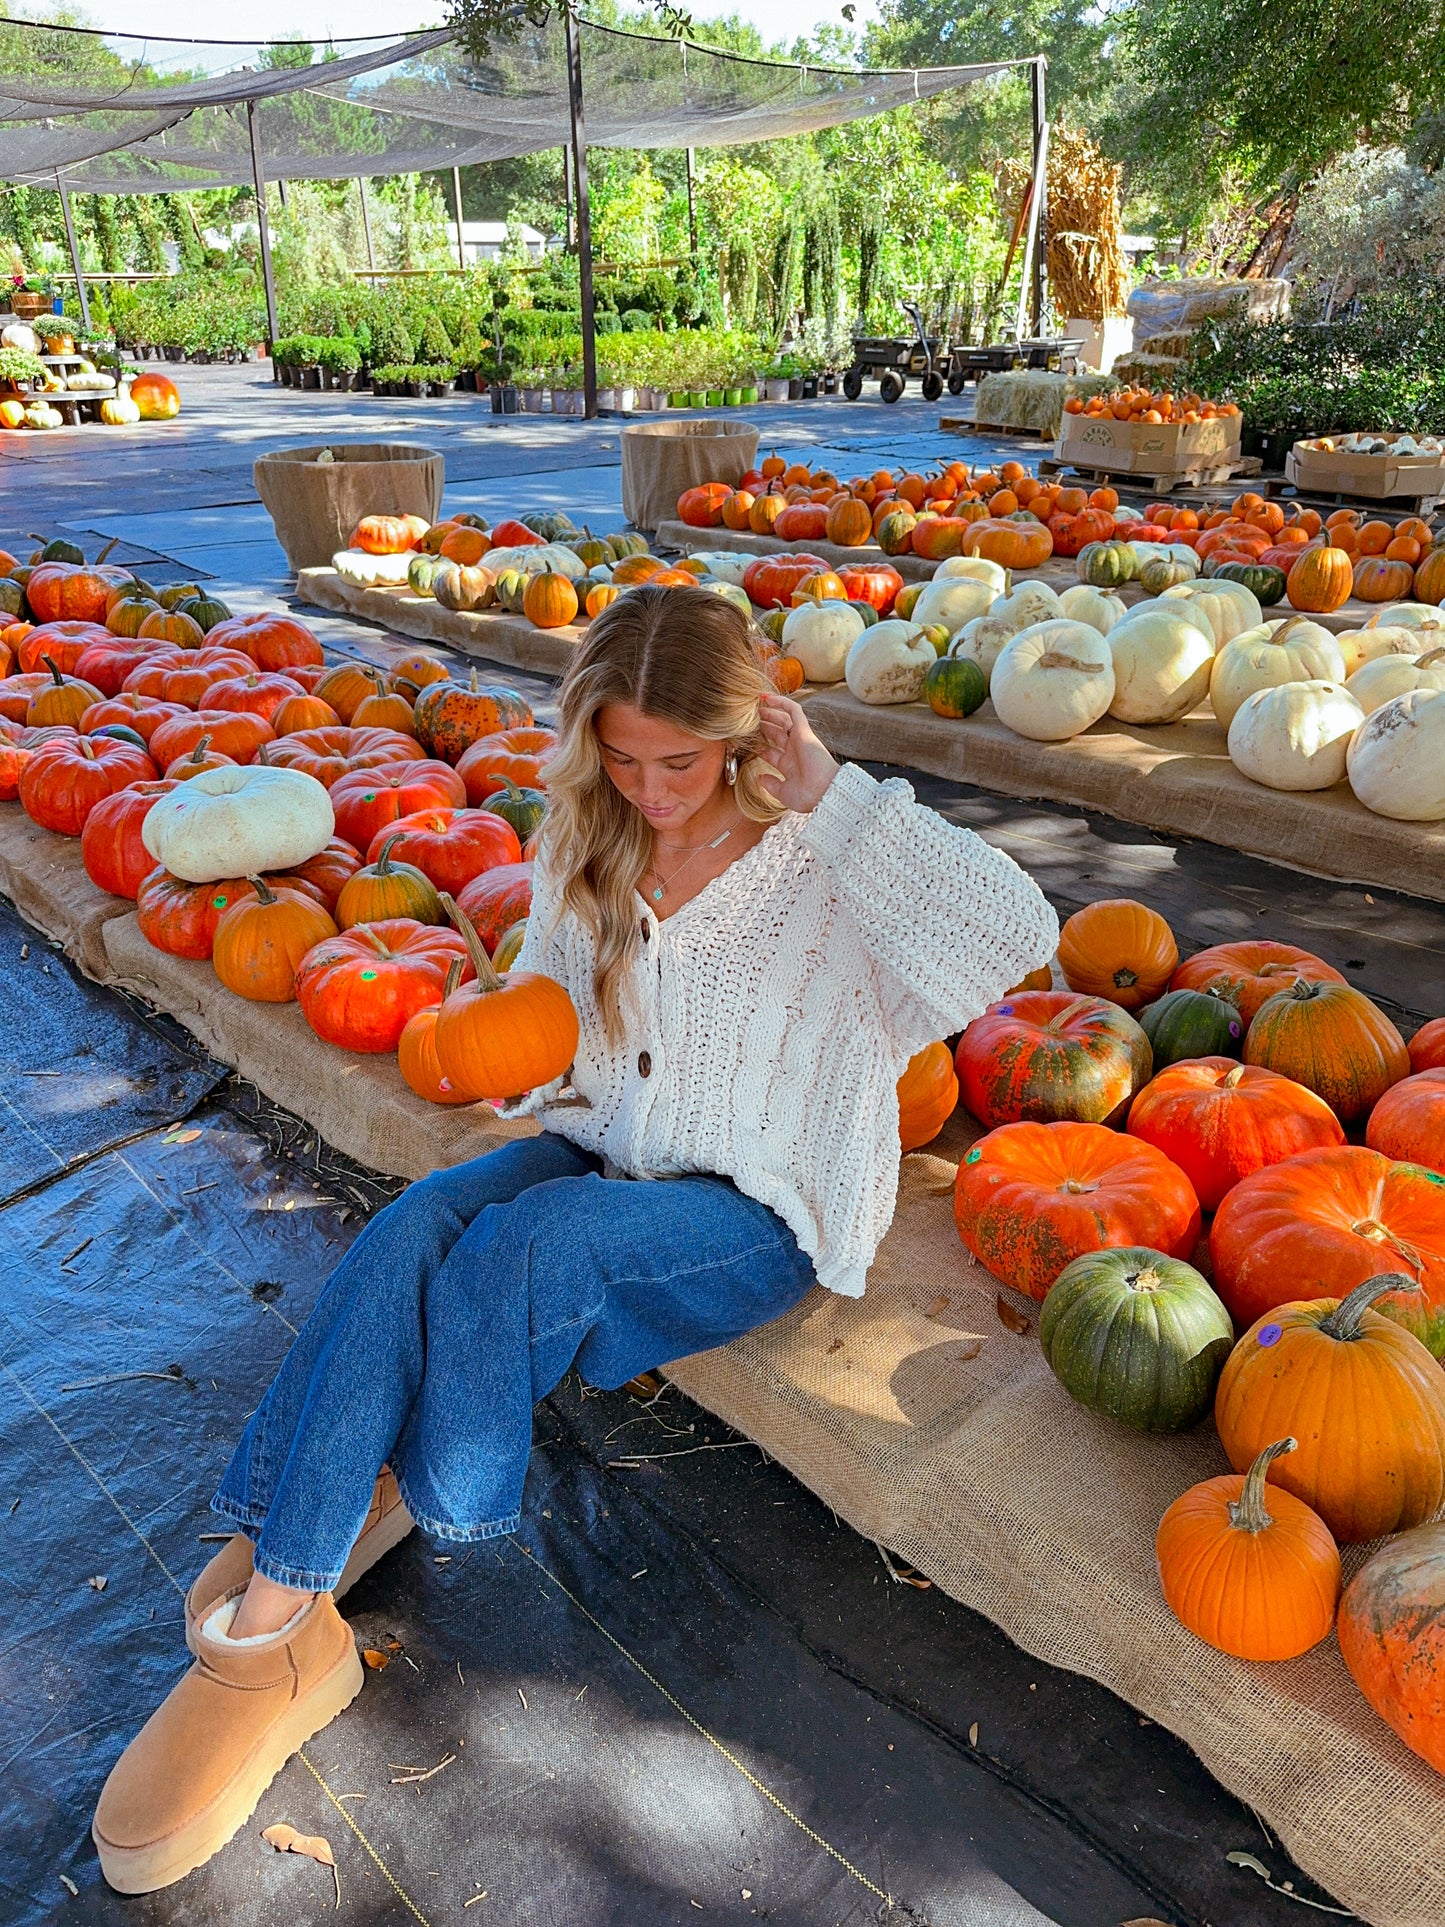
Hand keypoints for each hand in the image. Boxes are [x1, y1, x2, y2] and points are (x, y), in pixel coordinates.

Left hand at [756, 693, 837, 812]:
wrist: (824, 793)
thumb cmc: (807, 797)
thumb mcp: (783, 793)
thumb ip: (771, 785)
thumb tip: (760, 777)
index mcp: (788, 766)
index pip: (769, 751)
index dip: (756, 745)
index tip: (741, 741)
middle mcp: (793, 751)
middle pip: (774, 734)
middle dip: (761, 726)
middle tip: (746, 719)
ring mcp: (799, 740)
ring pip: (782, 720)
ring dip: (769, 712)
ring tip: (754, 705)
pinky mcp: (804, 731)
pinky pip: (794, 711)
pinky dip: (782, 702)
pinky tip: (767, 697)